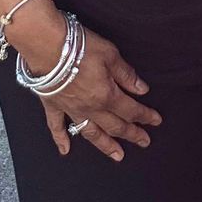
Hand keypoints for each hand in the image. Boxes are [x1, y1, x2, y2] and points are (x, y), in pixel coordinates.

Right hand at [14, 5, 161, 162]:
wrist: (45, 45)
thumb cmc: (79, 46)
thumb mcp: (110, 54)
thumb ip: (126, 74)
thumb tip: (141, 89)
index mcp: (107, 95)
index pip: (131, 110)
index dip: (145, 116)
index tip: (156, 121)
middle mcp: (90, 108)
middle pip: (115, 126)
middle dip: (131, 134)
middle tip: (144, 142)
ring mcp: (71, 109)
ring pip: (91, 133)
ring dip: (106, 145)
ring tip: (117, 155)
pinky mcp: (53, 105)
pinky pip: (57, 127)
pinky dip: (61, 140)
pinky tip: (66, 150)